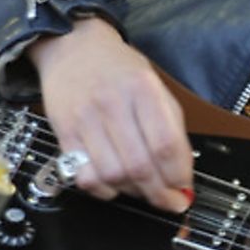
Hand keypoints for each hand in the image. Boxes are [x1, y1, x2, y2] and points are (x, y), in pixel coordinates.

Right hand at [27, 15, 192, 212]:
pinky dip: (104, 190)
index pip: (166, 144)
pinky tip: (115, 184)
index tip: (185, 189)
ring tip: (143, 191)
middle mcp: (113, 104)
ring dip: (133, 193)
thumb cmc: (119, 69)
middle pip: (139, 165)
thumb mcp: (156, 86)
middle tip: (170, 202)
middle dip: (160, 193)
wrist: (74, 48)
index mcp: (143, 89)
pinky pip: (84, 176)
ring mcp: (85, 119)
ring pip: (112, 175)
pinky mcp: (64, 133)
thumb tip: (182, 172)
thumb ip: (171, 126)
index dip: (179, 175)